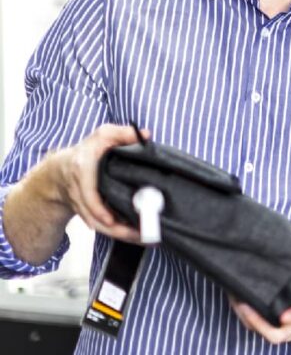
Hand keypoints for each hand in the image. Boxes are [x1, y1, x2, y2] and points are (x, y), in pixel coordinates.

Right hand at [50, 124, 143, 242]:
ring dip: (121, 235)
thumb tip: (145, 136)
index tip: (111, 220)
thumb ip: (123, 134)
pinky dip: (119, 233)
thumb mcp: (103, 135)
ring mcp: (83, 206)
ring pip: (100, 226)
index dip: (98, 209)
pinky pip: (103, 227)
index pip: (87, 194)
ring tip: (146, 239)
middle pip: (95, 218)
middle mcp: (80, 192)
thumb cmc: (87, 151)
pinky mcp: (88, 214)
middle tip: (142, 235)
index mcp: (83, 171)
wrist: (61, 171)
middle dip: (118, 230)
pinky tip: (138, 236)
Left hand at [230, 232, 290, 343]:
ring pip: (264, 331)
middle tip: (245, 305)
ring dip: (248, 318)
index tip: (284, 316)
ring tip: (236, 299)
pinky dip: (245, 316)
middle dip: (260, 323)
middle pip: (279, 333)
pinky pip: (257, 326)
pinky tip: (236, 298)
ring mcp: (284, 325)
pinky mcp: (272, 323)